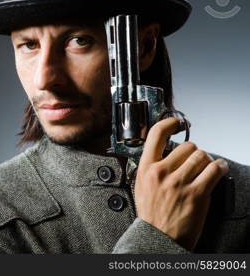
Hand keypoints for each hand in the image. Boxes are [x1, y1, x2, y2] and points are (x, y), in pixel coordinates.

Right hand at [135, 117, 228, 250]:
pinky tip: (219, 169)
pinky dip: (220, 167)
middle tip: (195, 160)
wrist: (158, 238)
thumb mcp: (141, 185)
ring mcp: (179, 183)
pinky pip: (214, 170)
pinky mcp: (196, 194)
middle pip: (187, 146)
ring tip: (208, 166)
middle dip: (194, 152)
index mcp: (146, 169)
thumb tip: (166, 152)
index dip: (169, 123)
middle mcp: (162, 173)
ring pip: (202, 156)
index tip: (177, 123)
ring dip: (208, 160)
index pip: (156, 134)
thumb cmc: (151, 214)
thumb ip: (152, 167)